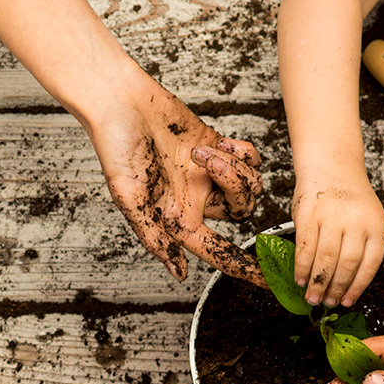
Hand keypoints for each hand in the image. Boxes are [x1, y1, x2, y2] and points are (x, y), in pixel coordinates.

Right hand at [86, 76, 265, 286]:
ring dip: (234, 165)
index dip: (244, 268)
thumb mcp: (129, 198)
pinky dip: (242, 152)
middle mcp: (195, 199)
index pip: (217, 251)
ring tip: (203, 150)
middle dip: (235, 186)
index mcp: (176, 218)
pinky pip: (249, 159)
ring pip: (249, 184)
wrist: (119, 102)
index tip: (268, 282)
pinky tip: (219, 142)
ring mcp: (208, 173)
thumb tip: (178, 272)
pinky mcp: (214, 147)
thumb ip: (155, 237)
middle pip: (242, 211)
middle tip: (208, 161)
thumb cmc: (115, 148)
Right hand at [291, 170, 383, 307]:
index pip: (370, 264)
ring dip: (317, 282)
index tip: (347, 302)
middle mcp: (356, 220)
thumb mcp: (365, 219)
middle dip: (335, 288)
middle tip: (325, 303)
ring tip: (312, 296)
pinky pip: (305, 247)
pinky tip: (300, 278)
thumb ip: (360, 245)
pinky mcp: (310, 214)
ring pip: (326, 259)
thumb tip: (344, 284)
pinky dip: (302, 267)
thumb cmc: (347, 199)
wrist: (331, 166)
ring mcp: (332, 216)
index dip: (357, 287)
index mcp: (376, 225)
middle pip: (347, 264)